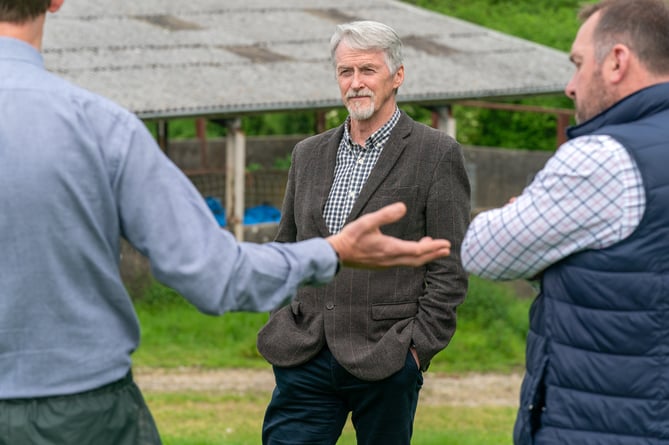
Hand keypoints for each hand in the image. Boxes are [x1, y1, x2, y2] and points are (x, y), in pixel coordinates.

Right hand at [327, 202, 450, 268]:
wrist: (337, 254)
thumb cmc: (351, 237)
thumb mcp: (368, 221)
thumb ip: (386, 214)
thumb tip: (403, 207)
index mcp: (390, 249)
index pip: (418, 250)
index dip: (434, 248)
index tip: (446, 244)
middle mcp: (391, 259)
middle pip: (418, 259)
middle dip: (433, 254)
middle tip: (447, 249)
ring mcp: (387, 263)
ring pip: (411, 262)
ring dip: (424, 255)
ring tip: (433, 247)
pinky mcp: (382, 264)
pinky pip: (403, 262)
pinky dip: (414, 256)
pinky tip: (412, 249)